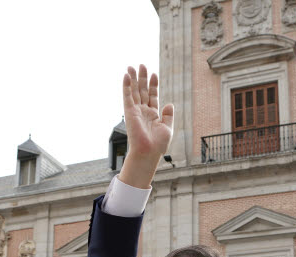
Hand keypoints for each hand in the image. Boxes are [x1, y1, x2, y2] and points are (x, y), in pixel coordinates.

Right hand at [118, 64, 173, 188]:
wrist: (148, 152)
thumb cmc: (158, 145)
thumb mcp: (167, 128)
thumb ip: (168, 115)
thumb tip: (169, 104)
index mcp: (153, 114)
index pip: (152, 96)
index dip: (153, 85)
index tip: (154, 74)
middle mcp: (143, 111)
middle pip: (142, 91)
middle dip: (142, 78)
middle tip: (141, 65)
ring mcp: (136, 111)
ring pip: (134, 91)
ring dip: (133, 79)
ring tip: (132, 66)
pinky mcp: (129, 112)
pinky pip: (127, 96)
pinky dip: (126, 86)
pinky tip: (126, 76)